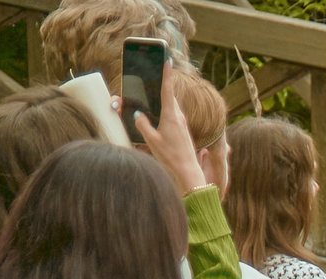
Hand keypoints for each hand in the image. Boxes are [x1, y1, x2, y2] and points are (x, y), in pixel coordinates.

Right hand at [129, 65, 206, 196]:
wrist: (188, 170)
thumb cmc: (170, 156)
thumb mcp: (151, 140)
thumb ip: (142, 125)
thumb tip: (137, 115)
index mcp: (171, 116)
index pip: (167, 90)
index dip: (166, 74)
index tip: (166, 60)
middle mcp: (179, 116)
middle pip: (168, 95)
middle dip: (161, 84)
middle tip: (154, 72)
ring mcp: (182, 122)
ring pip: (170, 105)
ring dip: (163, 97)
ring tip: (153, 90)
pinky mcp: (182, 129)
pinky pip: (172, 113)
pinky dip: (165, 108)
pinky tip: (159, 111)